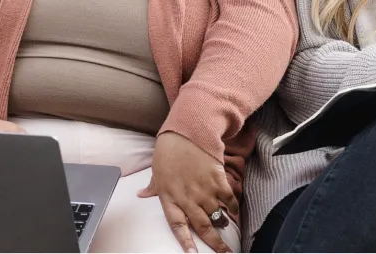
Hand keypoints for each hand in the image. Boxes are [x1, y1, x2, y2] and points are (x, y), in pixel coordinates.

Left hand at [137, 132, 237, 252]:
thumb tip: (141, 194)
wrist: (186, 132)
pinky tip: (234, 210)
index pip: (177, 226)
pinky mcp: (218, 181)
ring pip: (217, 215)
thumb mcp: (156, 172)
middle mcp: (187, 198)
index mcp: (169, 198)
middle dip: (215, 243)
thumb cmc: (168, 151)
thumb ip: (152, 187)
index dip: (185, 242)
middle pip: (203, 226)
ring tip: (225, 227)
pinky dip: (233, 207)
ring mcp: (204, 190)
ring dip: (223, 223)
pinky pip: (229, 200)